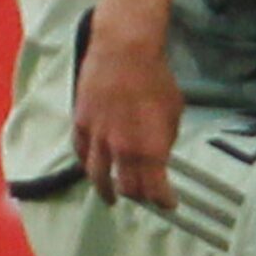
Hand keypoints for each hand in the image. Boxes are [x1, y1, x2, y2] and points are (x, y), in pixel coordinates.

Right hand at [73, 30, 181, 208]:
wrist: (125, 52)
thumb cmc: (156, 79)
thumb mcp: (174, 112)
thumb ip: (165, 139)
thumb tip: (160, 154)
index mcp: (149, 150)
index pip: (155, 190)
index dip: (163, 201)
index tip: (169, 204)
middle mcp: (121, 150)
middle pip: (127, 188)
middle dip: (138, 196)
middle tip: (144, 198)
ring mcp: (98, 139)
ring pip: (99, 176)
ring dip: (107, 190)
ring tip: (112, 197)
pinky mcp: (81, 124)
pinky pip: (82, 153)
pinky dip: (89, 164)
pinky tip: (92, 167)